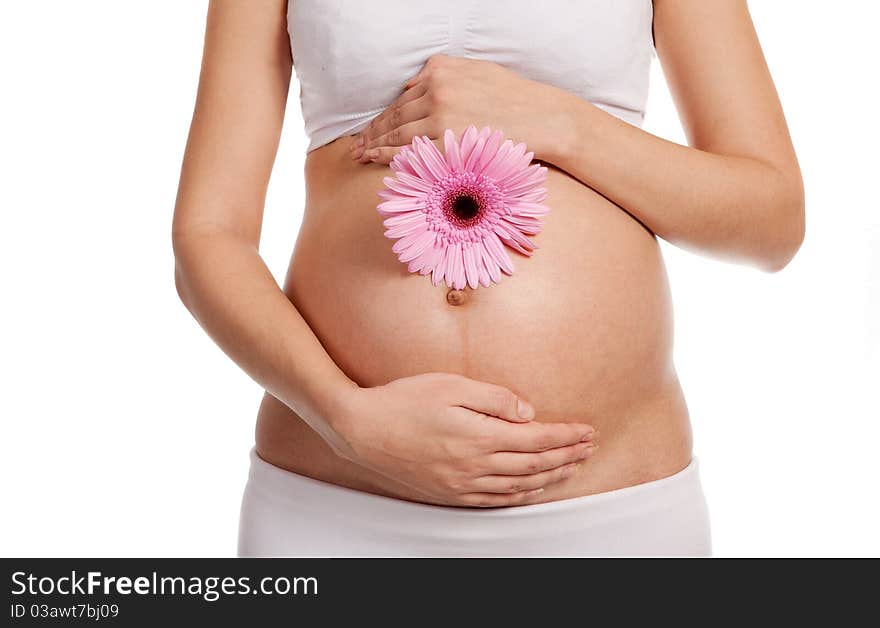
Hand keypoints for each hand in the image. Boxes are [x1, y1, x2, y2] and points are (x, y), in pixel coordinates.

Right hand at [332, 372, 597, 506]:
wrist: (362, 430)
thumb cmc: (404, 401)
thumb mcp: (451, 385)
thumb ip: (495, 399)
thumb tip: (528, 413)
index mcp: (479, 437)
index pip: (537, 439)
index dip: (566, 436)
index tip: (587, 430)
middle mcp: (475, 466)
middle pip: (535, 465)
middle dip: (567, 456)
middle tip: (589, 447)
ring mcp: (462, 484)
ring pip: (520, 485)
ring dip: (551, 476)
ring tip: (571, 467)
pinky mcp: (450, 493)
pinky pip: (496, 500)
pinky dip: (521, 495)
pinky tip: (532, 488)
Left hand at [350, 54, 569, 164]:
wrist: (543, 118)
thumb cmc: (514, 97)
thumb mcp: (476, 70)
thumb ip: (443, 73)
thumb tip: (411, 86)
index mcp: (441, 71)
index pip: (403, 97)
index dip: (384, 114)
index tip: (371, 127)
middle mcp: (437, 91)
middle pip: (395, 115)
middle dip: (373, 131)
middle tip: (358, 145)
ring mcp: (441, 117)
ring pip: (398, 133)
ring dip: (375, 144)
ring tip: (361, 154)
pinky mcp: (448, 142)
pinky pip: (412, 150)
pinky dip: (390, 156)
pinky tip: (376, 160)